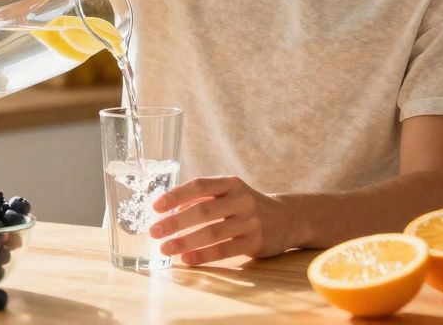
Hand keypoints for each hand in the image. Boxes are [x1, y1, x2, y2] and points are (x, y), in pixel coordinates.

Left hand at [149, 176, 295, 264]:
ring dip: (185, 242)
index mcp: (231, 183)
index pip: (199, 185)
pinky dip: (203, 255)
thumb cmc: (247, 205)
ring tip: (165, 249)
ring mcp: (250, 221)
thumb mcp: (230, 193)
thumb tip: (171, 210)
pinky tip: (186, 259)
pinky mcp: (255, 242)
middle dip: (175, 222)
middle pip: (203, 211)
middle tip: (154, 232)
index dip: (176, 195)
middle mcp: (241, 200)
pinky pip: (225, 250)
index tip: (155, 206)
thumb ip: (204, 199)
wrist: (288, 218)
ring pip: (213, 233)